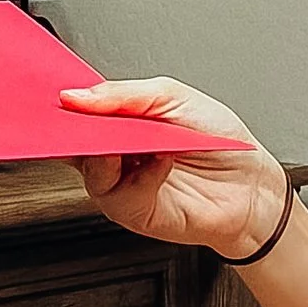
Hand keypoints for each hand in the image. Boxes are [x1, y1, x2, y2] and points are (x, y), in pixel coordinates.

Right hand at [59, 78, 288, 259]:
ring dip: (105, 153)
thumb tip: (78, 97)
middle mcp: (115, 155)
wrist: (250, 185)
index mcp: (121, 123)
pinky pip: (116, 194)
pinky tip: (161, 162)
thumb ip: (124, 94)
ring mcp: (120, 184)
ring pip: (89, 170)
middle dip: (73, 129)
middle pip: (74, 143)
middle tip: (75, 116)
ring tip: (129, 140)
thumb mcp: (174, 97)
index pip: (79, 114)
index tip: (57, 94)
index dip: (64, 105)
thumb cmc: (220, 142)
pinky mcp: (131, 211)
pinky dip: (138, 177)